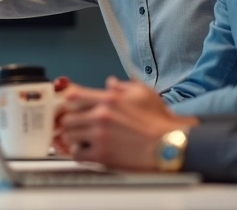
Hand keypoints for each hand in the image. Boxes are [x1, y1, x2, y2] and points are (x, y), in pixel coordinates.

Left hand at [56, 77, 194, 169]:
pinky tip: (88, 152)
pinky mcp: (102, 155)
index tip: (69, 107)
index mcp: (109, 99)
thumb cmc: (159, 121)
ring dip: (74, 138)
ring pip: (70, 136)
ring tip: (82, 140)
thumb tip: (110, 82)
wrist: (168, 146)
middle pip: (68, 117)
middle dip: (71, 122)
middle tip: (77, 127)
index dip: (68, 102)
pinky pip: (77, 154)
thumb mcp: (144, 94)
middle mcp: (101, 116)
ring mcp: (100, 136)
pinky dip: (80, 154)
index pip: (74, 96)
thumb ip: (124, 86)